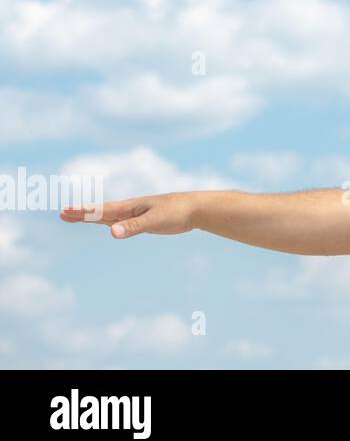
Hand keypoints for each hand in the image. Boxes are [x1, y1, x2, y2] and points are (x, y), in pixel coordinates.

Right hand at [59, 193, 198, 238]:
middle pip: (101, 212)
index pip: (101, 211)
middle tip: (62, 214)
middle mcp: (131, 209)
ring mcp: (138, 214)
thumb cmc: (176, 212)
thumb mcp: (154, 221)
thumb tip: (111, 232)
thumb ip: (133, 227)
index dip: (83, 213)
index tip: (65, 212)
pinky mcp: (146, 220)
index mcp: (130, 208)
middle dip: (82, 213)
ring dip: (94, 216)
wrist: (196, 208)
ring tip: (79, 216)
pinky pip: (123, 221)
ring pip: (111, 216)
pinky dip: (111, 222)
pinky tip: (110, 225)